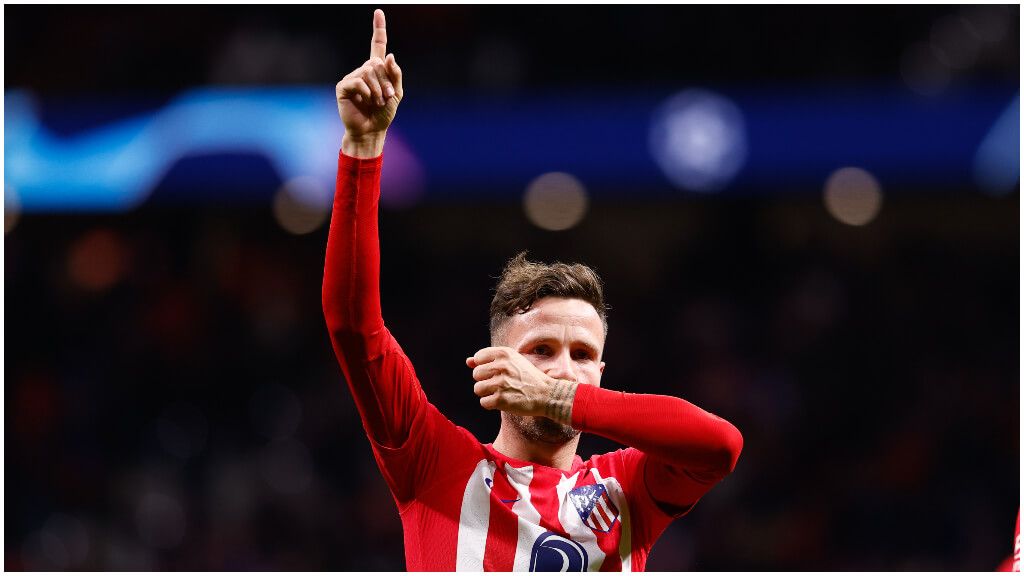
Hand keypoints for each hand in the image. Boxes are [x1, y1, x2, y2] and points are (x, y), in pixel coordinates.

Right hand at [336, 9, 403, 156]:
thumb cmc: (384, 113)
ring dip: (377, 90)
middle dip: (385, 82)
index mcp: (377, 70)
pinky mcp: (344, 86)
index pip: (377, 45)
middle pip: (376, 63)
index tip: (379, 12)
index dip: (379, 28)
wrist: (372, 130)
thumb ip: (395, 75)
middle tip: (386, 98)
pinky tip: (364, 101)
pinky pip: (358, 82)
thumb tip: (389, 55)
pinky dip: (366, 92)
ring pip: (368, 72)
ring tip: (376, 102)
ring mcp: (353, 77)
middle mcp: (363, 70)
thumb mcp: (397, 94)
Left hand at [466, 347, 577, 424]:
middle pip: (476, 374)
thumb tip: (468, 361)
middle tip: (501, 384)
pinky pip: (483, 402)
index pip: (478, 358)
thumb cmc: (528, 377)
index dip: (485, 367)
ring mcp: (501, 383)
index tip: (496, 372)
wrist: (547, 394)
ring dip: (487, 393)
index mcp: (504, 353)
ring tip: (501, 393)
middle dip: (485, 381)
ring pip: (478, 389)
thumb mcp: (512, 362)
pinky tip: (504, 401)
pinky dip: (491, 404)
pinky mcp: (501, 399)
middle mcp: (501, 366)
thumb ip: (488, 360)